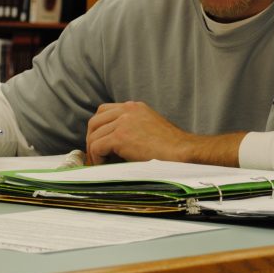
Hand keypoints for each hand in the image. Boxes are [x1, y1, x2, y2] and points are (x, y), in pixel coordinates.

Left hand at [85, 101, 242, 166]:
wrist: (182, 152)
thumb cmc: (171, 146)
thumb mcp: (151, 127)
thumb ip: (134, 126)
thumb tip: (115, 141)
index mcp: (134, 107)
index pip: (104, 111)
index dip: (98, 128)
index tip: (99, 142)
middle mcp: (127, 110)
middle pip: (95, 121)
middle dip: (91, 138)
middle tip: (95, 155)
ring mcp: (123, 122)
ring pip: (94, 135)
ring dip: (93, 151)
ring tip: (100, 163)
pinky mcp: (121, 137)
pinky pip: (97, 146)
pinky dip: (97, 157)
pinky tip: (104, 165)